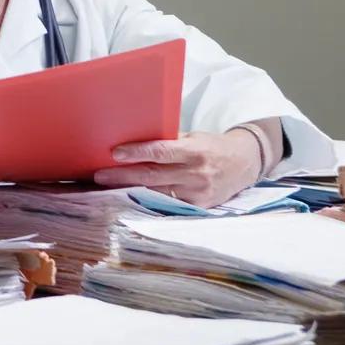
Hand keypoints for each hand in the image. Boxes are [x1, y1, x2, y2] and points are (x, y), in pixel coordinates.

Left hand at [92, 130, 262, 207]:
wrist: (245, 163)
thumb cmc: (212, 145)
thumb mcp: (194, 137)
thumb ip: (170, 141)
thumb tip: (136, 139)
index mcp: (195, 151)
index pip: (161, 152)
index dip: (137, 152)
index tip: (114, 152)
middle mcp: (196, 174)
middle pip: (153, 176)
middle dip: (123, 176)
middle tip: (98, 174)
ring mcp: (197, 194)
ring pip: (157, 193)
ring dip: (129, 191)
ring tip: (106, 187)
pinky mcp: (199, 207)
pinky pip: (168, 205)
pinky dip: (147, 201)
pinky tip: (128, 199)